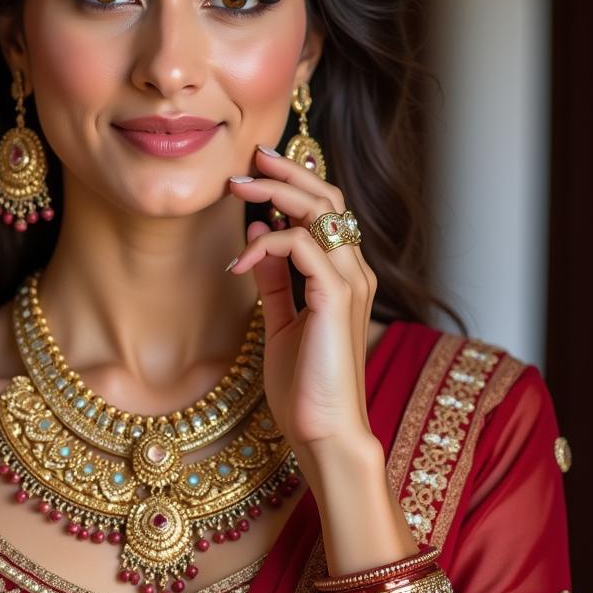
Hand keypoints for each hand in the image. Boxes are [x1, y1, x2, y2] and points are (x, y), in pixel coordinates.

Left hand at [226, 145, 379, 462]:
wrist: (323, 431)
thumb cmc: (304, 386)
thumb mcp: (282, 322)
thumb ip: (274, 279)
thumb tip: (259, 234)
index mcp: (344, 276)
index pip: (327, 211)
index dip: (294, 183)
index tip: (256, 170)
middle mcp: (354, 272)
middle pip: (328, 198)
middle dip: (286, 173)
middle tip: (249, 161)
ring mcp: (350, 283)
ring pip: (320, 212)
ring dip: (275, 194)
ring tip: (237, 189)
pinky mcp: (337, 299)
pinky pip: (303, 247)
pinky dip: (268, 244)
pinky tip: (239, 260)